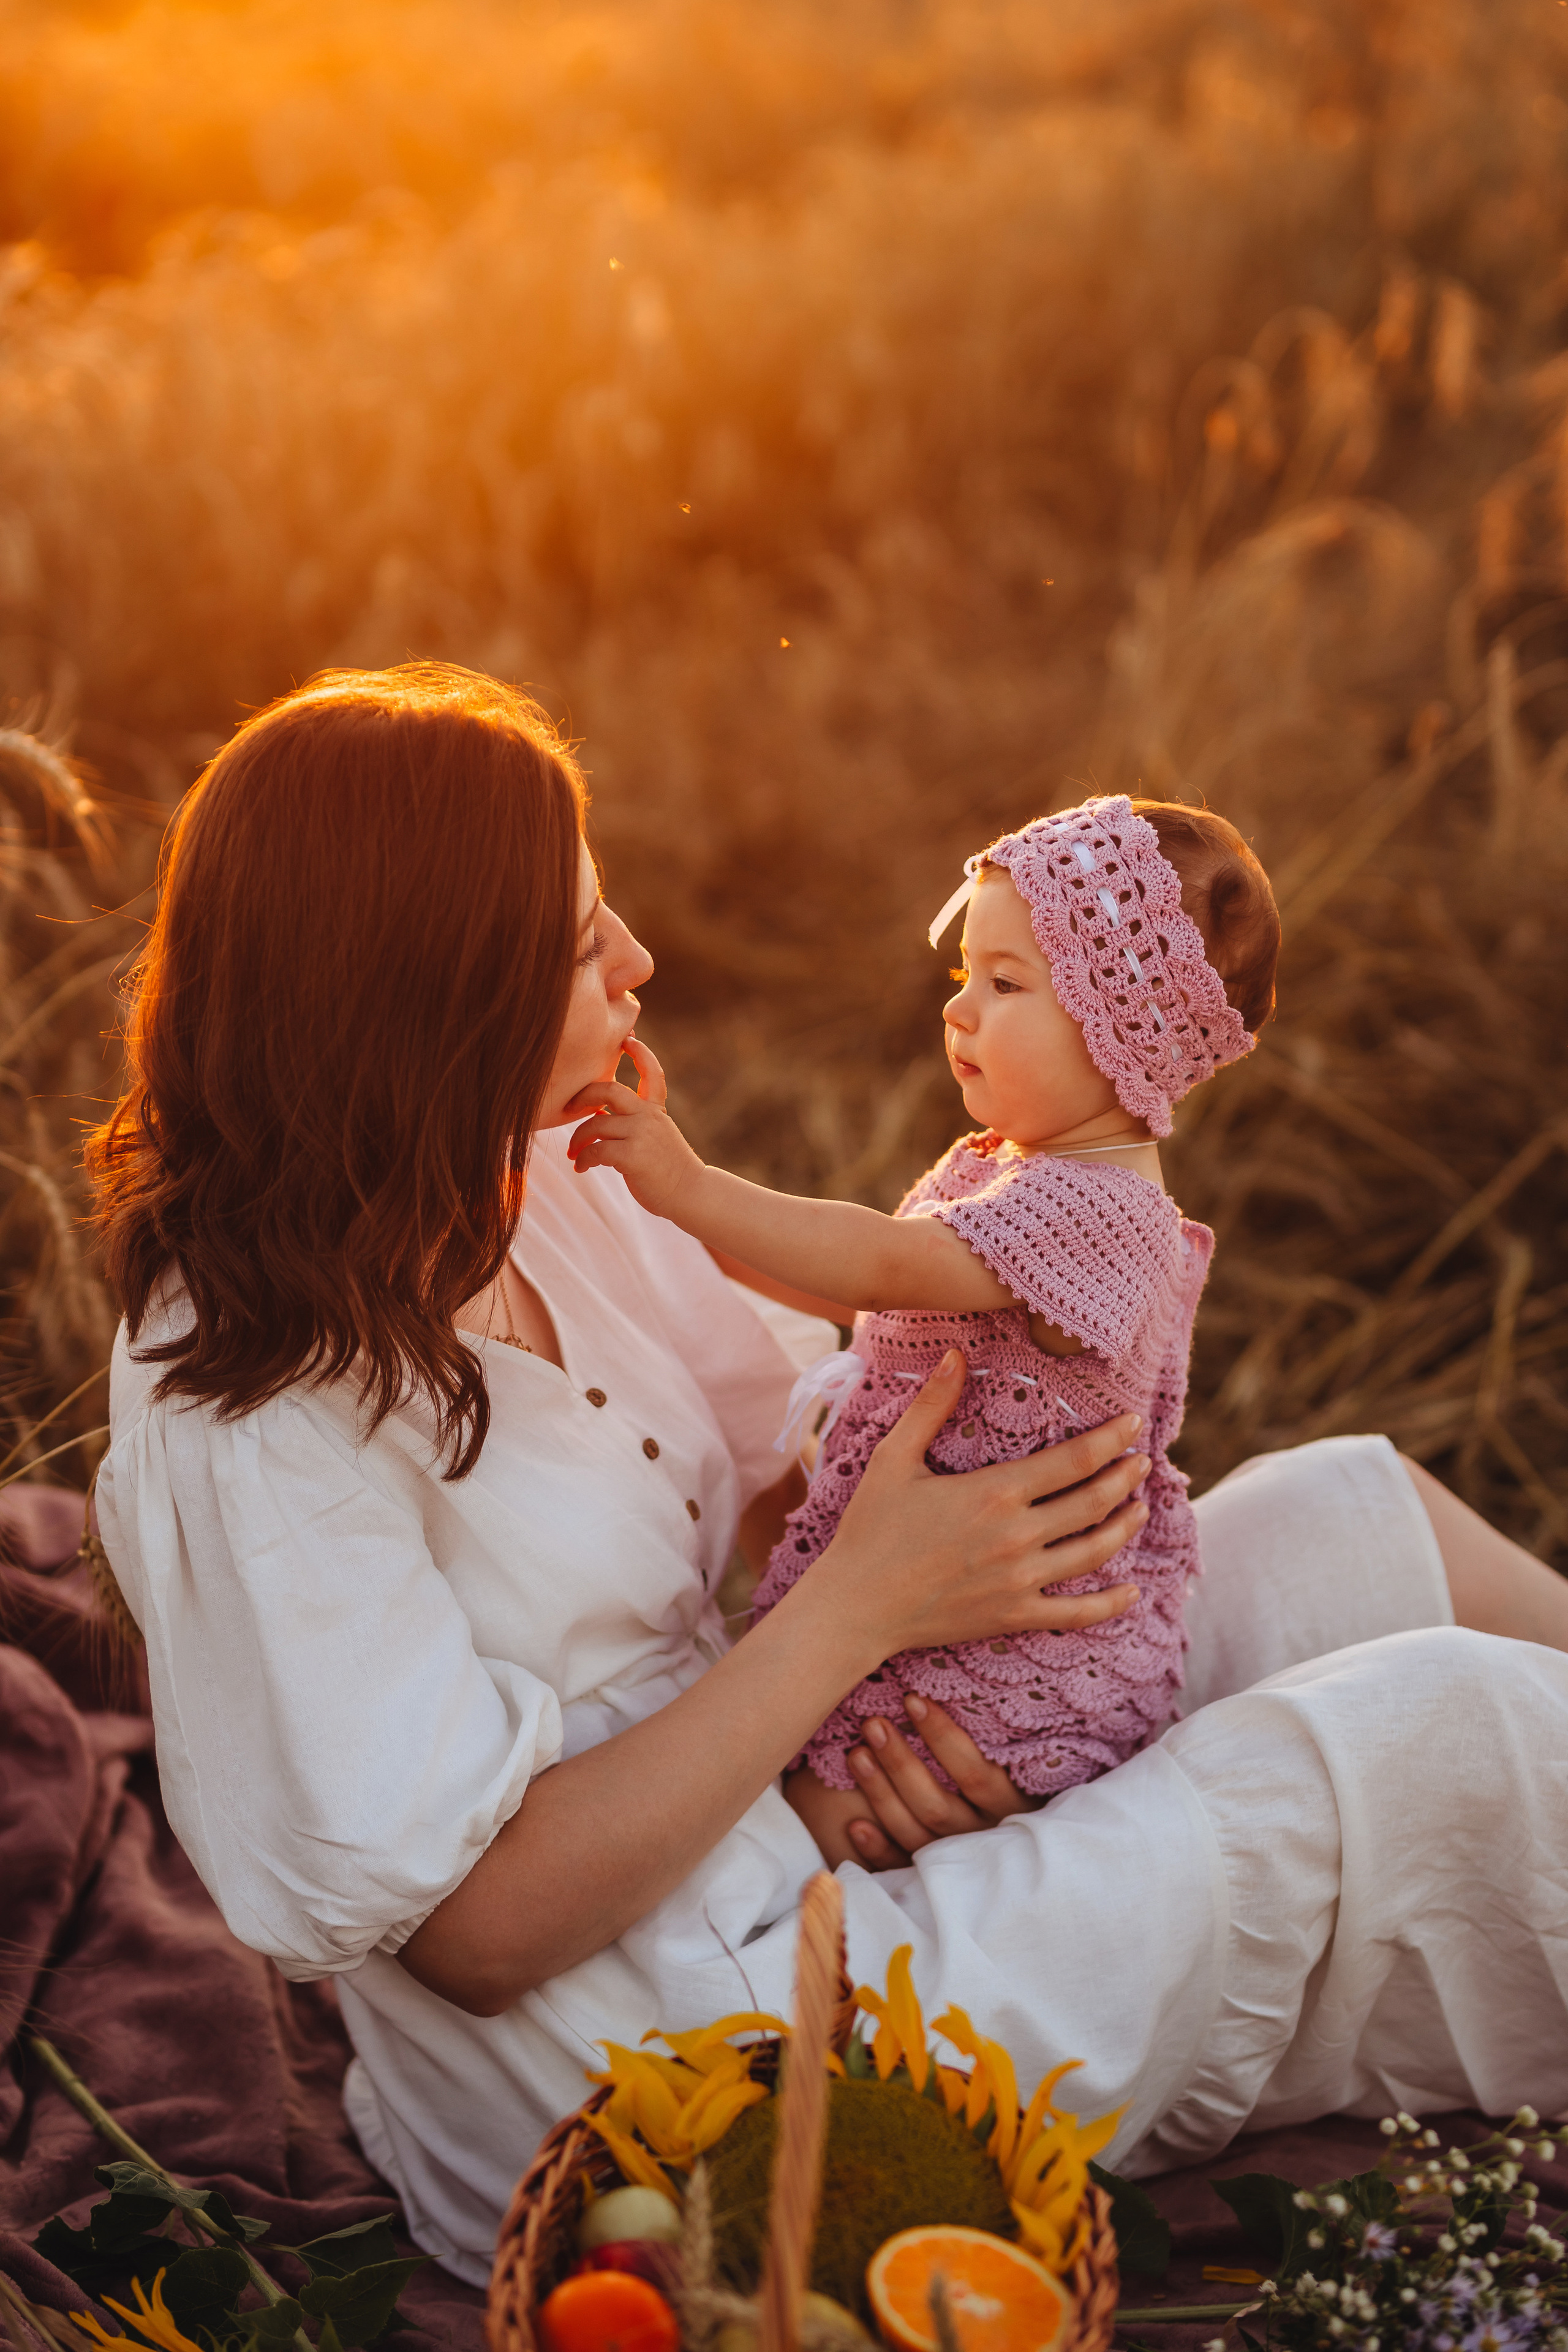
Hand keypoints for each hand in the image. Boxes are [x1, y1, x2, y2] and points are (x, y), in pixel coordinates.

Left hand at [564, 1039, 704, 1218]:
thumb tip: (599, 1115)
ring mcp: (641, 1134)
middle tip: (569, 1108)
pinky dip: (583, 1159)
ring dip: (578, 1140)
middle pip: (609, 1090)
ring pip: (596, 1122)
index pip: (651, 1072)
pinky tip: (582, 1168)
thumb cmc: (668, 1170)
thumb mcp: (657, 1137)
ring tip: (574, 1154)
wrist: (690, 1194)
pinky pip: (596, 1150)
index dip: (640, 1052)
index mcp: (656, 1110)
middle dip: (583, 1095)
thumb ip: (635, 1122)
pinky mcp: (633, 1156)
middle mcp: (649, 1117)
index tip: (626, 1039)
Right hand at [798, 1347, 1146, 1667]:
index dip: (1111, 1440)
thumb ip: (931, 1405)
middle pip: (1093, 1502)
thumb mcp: (893, 1457)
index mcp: (995, 1492)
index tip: (1134, 1424)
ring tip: (1141, 1508)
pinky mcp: (1015, 1617)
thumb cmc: (870, 1529)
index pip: (1074, 1460)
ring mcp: (1021, 1580)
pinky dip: (1111, 1603)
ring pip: (1094, 1551)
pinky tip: (1133, 1591)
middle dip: (1126, 1478)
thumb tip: (955, 1354)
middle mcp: (1018, 1536)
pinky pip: (1077, 1613)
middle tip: (1143, 1462)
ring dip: (1126, 1527)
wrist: (855, 1605)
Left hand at [840, 1698, 1037, 1869]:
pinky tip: (855, 1824)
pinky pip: (903, 1870)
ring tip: (856, 1755)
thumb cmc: (1021, 1794)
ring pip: (916, 1834)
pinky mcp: (937, 1883)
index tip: (912, 1699)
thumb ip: (998, 1742)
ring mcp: (960, 1865)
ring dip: (882, 1795)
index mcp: (1013, 1808)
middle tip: (873, 1723)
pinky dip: (879, 1850)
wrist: (1028, 1876)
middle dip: (901, 1763)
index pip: (975, 1773)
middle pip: (937, 1805)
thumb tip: (951, 1689)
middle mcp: (986, 1840)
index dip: (943, 1736)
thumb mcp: (1024, 1768)